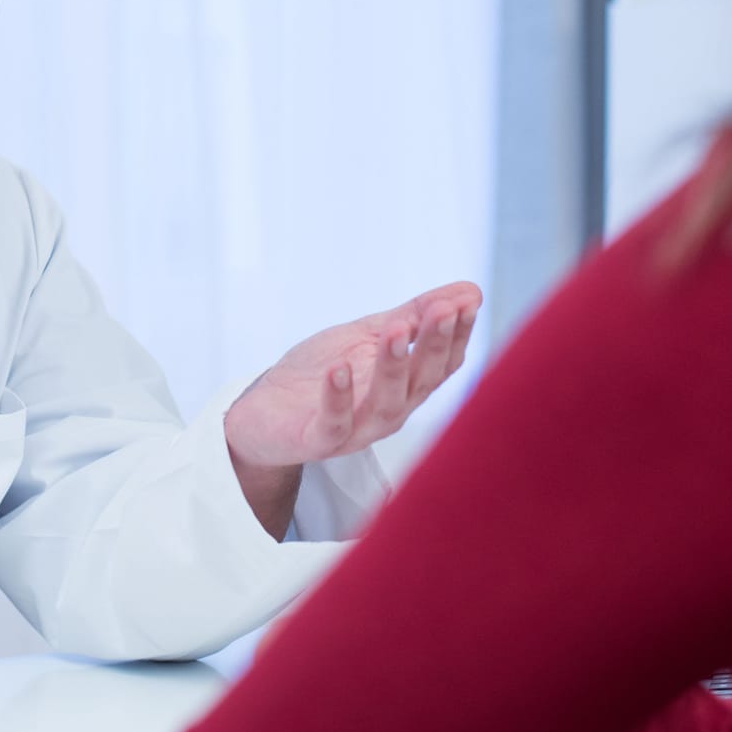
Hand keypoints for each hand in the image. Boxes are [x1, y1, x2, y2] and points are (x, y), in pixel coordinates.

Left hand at [225, 281, 480, 469]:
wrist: (262, 412)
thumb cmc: (320, 372)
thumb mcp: (367, 335)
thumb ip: (413, 317)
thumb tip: (469, 291)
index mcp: (405, 388)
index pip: (443, 363)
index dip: (458, 333)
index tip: (469, 300)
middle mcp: (389, 412)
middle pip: (422, 381)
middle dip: (435, 344)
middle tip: (444, 309)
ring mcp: (356, 429)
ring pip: (386, 404)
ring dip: (394, 367)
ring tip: (397, 332)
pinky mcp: (317, 440)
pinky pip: (334, 424)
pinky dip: (338, 397)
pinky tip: (339, 369)